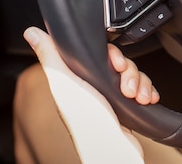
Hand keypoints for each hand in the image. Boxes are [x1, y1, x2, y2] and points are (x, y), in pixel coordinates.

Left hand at [23, 26, 157, 163]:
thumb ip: (51, 58)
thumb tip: (33, 33)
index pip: (102, 54)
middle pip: (122, 64)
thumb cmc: (88, 122)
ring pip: (135, 76)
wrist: (112, 148)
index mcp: (81, 78)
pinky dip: (148, 92)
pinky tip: (147, 99)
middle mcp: (96, 87)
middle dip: (130, 74)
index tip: (116, 64)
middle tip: (126, 88)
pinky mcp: (128, 106)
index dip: (113, 55)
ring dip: (141, 84)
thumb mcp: (67, 84)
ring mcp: (113, 97)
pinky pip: (144, 89)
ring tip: (137, 97)